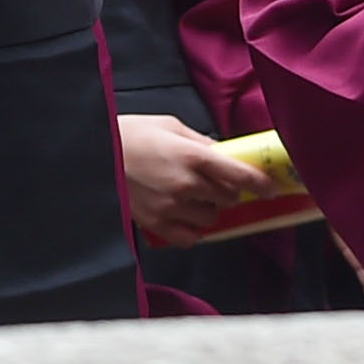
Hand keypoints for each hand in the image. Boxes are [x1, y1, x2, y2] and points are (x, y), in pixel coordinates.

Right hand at [116, 111, 268, 242]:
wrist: (92, 155)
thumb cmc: (130, 134)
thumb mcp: (169, 126)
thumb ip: (199, 141)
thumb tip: (222, 153)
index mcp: (192, 155)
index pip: (239, 175)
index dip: (260, 184)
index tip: (270, 189)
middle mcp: (186, 184)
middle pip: (228, 199)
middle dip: (227, 192)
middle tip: (215, 184)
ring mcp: (171, 207)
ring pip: (211, 219)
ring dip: (209, 210)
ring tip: (193, 198)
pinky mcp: (156, 224)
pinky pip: (189, 238)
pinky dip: (192, 230)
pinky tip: (183, 217)